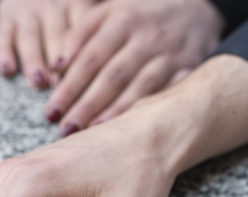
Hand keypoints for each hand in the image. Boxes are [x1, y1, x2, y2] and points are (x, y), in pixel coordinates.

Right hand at [0, 0, 96, 87]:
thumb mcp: (83, 8)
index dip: (83, 55)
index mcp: (76, 6)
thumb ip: (96, 30)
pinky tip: (7, 70)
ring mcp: (28, 12)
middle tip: (63, 87)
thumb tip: (113, 67)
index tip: (87, 79)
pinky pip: (3, 34)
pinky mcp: (6, 15)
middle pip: (57, 36)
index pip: (82, 32)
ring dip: (34, 60)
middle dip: (59, 62)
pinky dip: (3, 52)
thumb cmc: (67, 6)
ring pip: (30, 36)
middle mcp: (52, 8)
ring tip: (38, 82)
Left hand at [45, 0, 224, 133]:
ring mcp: (169, 55)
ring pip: (140, 88)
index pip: (90, 57)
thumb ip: (82, 33)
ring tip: (93, 133)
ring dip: (115, 112)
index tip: (51, 110)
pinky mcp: (188, 70)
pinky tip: (132, 129)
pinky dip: (149, 112)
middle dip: (87, 104)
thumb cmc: (142, 15)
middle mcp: (146, 37)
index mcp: (123, 20)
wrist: (196, 10)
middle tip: (65, 128)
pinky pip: (166, 95)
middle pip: (112, 76)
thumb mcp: (111, 10)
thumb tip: (55, 67)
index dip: (69, 85)